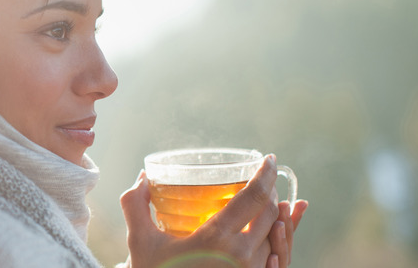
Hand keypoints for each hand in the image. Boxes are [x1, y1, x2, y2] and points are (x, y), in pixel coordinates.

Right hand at [120, 155, 302, 267]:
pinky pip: (276, 261)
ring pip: (277, 239)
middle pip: (271, 214)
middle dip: (273, 192)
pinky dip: (282, 243)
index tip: (270, 159)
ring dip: (279, 218)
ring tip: (277, 203)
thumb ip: (136, 204)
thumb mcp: (140, 242)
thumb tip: (142, 177)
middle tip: (265, 179)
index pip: (254, 197)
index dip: (266, 174)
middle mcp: (241, 257)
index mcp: (216, 239)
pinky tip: (280, 234)